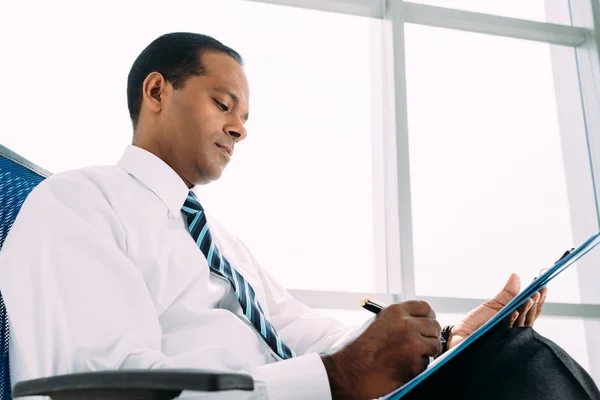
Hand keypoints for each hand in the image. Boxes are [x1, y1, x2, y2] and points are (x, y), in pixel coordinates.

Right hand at [321, 301, 440, 399]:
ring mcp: (412, 344)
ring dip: (426, 351)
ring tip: (409, 356)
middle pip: (434, 325)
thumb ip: (398, 319)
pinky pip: (426, 362)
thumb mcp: (377, 323)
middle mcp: (406, 324)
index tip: (427, 323)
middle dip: (430, 335)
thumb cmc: (359, 348)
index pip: (425, 308)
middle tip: (423, 342)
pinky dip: (418, 366)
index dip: (428, 316)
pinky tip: (402, 366)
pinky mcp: (415, 364)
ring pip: (434, 345)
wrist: (350, 370)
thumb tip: (419, 322)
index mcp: (395, 311)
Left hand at [447, 273, 546, 349]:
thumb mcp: (492, 306)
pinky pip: (509, 332)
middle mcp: (514, 331)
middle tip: (538, 291)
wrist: (458, 339)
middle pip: (529, 317)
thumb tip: (516, 276)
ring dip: (526, 310)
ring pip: (522, 324)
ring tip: (530, 298)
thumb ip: (507, 294)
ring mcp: (509, 339)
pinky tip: (513, 312)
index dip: (537, 299)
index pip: (530, 310)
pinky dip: (511, 320)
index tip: (542, 286)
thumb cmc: (474, 324)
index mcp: (513, 321)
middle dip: (534, 303)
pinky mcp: (501, 345)